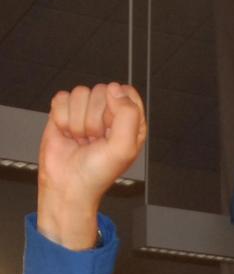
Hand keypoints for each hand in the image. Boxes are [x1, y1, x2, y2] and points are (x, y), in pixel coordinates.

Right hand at [37, 82, 147, 248]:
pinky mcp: (65, 112)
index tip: (111, 128)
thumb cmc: (98, 172)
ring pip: (80, 93)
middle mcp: (110, 115)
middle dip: (95, 118)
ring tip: (83, 140)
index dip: (116, 107)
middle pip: (102, 90)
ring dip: (78, 121)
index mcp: (131, 122)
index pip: (126, 93)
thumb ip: (128, 115)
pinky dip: (62, 118)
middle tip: (95, 140)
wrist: (68, 184)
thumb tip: (116, 89)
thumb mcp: (124, 148)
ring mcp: (86, 112)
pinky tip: (68, 134)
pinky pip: (61, 98)